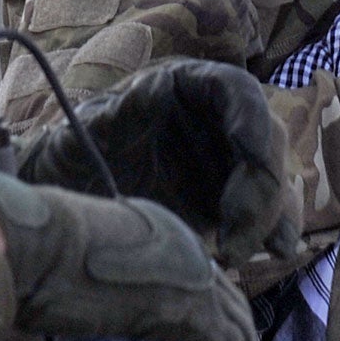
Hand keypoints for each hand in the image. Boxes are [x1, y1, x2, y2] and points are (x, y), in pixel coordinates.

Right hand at [0, 168, 256, 340]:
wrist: (31, 245)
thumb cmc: (33, 253)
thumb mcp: (82, 264)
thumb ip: (105, 283)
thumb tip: (99, 308)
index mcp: (158, 230)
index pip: (199, 279)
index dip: (208, 319)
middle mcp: (185, 246)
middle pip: (229, 304)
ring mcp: (193, 277)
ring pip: (237, 333)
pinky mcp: (192, 311)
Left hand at [15, 58, 297, 263]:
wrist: (67, 206)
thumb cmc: (65, 162)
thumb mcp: (80, 139)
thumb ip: (110, 121)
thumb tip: (136, 99)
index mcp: (179, 86)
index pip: (235, 90)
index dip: (253, 121)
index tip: (253, 163)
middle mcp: (213, 118)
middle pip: (265, 139)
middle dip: (261, 188)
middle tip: (233, 238)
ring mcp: (225, 159)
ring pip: (273, 177)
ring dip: (271, 215)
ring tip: (235, 254)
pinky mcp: (229, 199)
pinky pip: (267, 210)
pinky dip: (272, 231)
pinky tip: (268, 252)